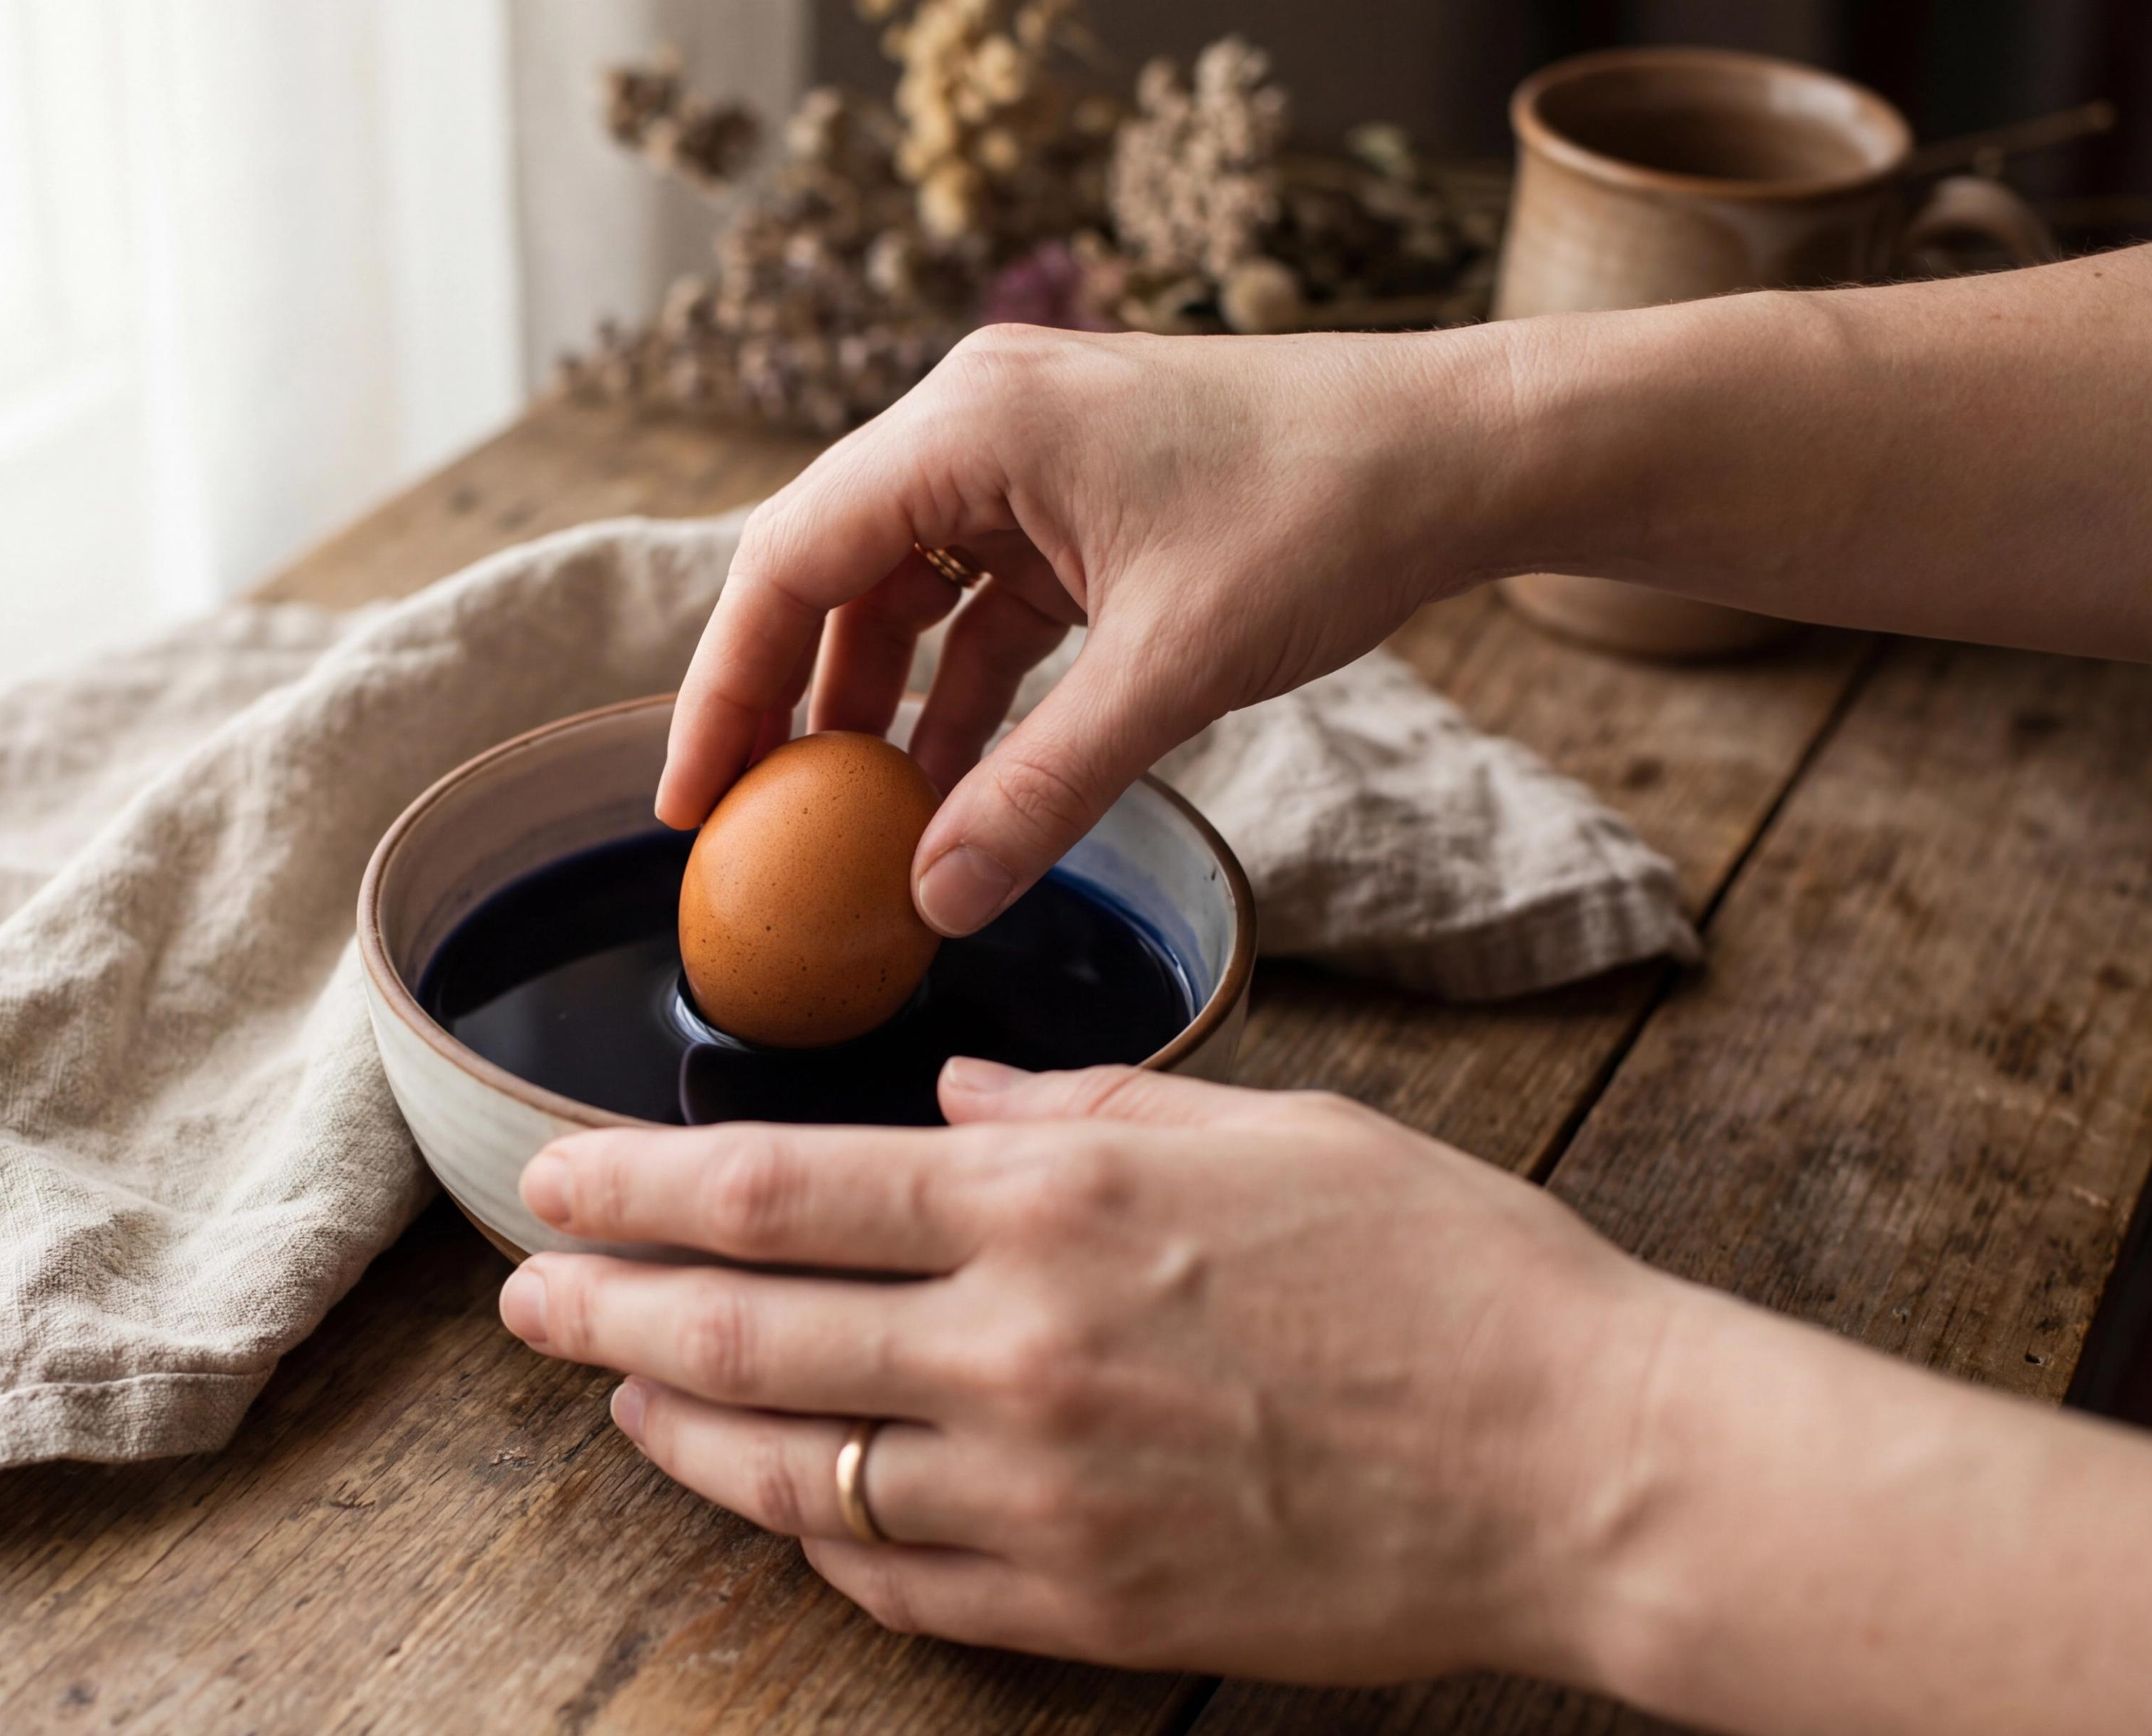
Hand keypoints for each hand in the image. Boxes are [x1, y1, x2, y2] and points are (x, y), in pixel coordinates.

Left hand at [495, 1060, 1679, 1682]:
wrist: (1576, 1462)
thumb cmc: (1441, 1267)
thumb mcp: (1267, 1125)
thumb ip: (1086, 1112)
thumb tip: (959, 1111)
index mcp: (1053, 1205)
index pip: (778, 1190)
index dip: (637, 1189)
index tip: (552, 1183)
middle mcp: (1016, 1348)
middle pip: (747, 1331)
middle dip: (608, 1311)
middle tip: (525, 1299)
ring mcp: (1041, 1492)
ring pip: (797, 1471)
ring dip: (683, 1432)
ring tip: (622, 1401)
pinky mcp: (1085, 1604)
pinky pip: (903, 1579)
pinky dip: (823, 1541)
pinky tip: (787, 1506)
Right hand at [658, 323, 1505, 934]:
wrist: (1460, 450)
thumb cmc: (1327, 514)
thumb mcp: (1172, 671)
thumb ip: (1043, 790)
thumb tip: (932, 900)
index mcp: (972, 424)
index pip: (790, 558)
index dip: (723, 686)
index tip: (690, 798)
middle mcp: (976, 420)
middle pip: (824, 570)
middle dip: (780, 701)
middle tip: (739, 823)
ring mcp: (1024, 457)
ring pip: (898, 591)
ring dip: (871, 704)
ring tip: (839, 822)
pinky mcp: (1073, 502)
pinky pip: (977, 603)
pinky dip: (958, 691)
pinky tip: (946, 785)